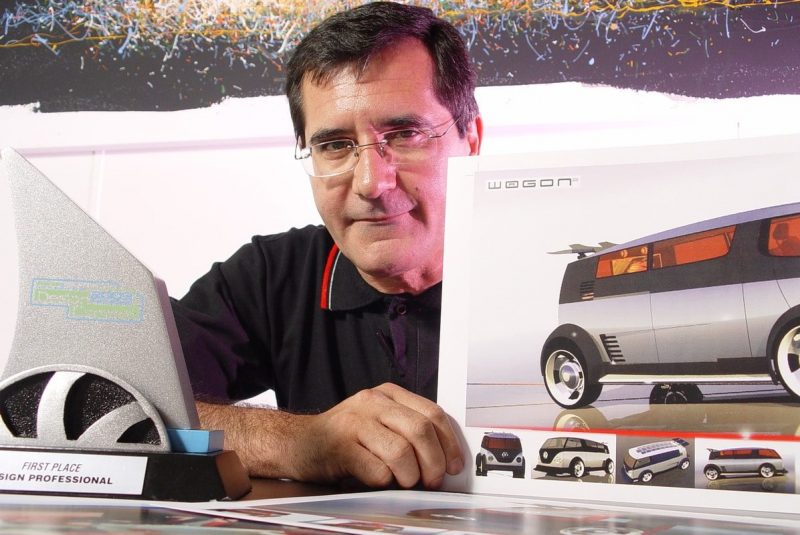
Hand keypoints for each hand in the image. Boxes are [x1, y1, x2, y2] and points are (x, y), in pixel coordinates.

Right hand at [297, 383, 463, 487]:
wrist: (297, 442)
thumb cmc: (344, 437)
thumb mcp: (377, 421)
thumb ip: (406, 428)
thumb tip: (445, 457)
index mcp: (388, 394)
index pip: (432, 413)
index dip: (449, 443)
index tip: (454, 465)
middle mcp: (372, 402)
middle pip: (420, 431)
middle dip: (434, 462)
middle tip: (433, 480)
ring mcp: (355, 422)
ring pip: (401, 451)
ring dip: (410, 476)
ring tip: (404, 482)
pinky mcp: (340, 446)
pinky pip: (376, 470)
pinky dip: (384, 482)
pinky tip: (378, 480)